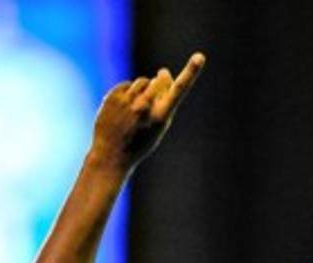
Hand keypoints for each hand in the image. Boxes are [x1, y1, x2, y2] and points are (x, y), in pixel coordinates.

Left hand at [91, 52, 205, 169]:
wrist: (112, 155)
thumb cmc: (140, 143)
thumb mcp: (159, 126)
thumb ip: (164, 101)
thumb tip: (163, 71)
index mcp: (161, 118)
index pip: (179, 90)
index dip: (191, 72)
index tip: (200, 57)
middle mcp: (145, 106)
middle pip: (160, 80)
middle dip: (162, 78)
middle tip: (163, 74)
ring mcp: (128, 100)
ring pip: (143, 81)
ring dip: (144, 89)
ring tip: (137, 108)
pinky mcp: (114, 95)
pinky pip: (127, 85)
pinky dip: (128, 93)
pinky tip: (124, 109)